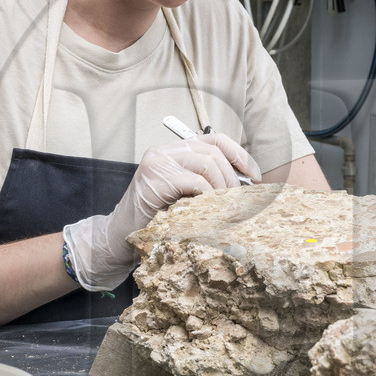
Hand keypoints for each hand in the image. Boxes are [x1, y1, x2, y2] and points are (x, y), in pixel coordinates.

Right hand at [62, 134, 260, 290]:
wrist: (120, 236)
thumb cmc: (155, 218)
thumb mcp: (184, 194)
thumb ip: (205, 181)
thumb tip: (243, 183)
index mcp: (172, 151)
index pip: (214, 139)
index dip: (239, 155)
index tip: (254, 177)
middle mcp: (162, 152)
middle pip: (213, 152)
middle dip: (232, 177)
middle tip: (238, 201)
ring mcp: (156, 164)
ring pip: (206, 164)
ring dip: (222, 188)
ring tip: (224, 207)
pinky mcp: (155, 181)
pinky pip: (194, 182)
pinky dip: (208, 196)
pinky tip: (208, 210)